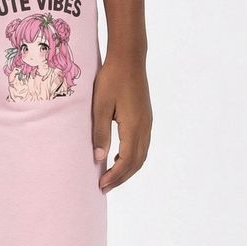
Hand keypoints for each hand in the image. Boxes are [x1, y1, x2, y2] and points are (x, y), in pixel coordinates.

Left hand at [91, 56, 152, 191]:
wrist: (129, 58)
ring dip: (127, 169)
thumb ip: (100, 132)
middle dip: (121, 177)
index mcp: (134, 126)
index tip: (101, 185)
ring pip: (141, 155)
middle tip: (104, 187)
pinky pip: (142, 145)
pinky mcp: (146, 118)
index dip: (115, 175)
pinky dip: (132, 157)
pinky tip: (118, 157)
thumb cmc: (111, 79)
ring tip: (111, 177)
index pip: (126, 160)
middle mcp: (144, 127)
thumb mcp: (100, 106)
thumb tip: (99, 158)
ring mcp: (147, 122)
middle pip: (136, 162)